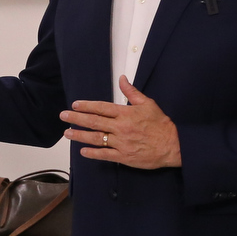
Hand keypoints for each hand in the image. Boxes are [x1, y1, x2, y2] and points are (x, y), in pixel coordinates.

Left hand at [62, 77, 182, 168]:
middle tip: (63, 116)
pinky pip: (104, 155)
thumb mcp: (148, 104)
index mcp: (125, 114)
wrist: (173, 145)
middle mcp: (120, 128)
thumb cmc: (161, 124)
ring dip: (79, 135)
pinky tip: (83, 152)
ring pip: (96, 138)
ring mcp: (121, 143)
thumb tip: (122, 78)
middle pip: (94, 122)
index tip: (75, 105)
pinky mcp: (124, 156)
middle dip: (76, 118)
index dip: (86, 106)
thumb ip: (132, 92)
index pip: (101, 108)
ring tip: (68, 133)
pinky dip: (92, 153)